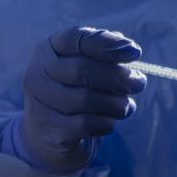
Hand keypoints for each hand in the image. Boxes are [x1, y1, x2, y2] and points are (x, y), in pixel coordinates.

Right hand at [16, 27, 144, 172]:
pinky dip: (105, 123)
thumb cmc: (75, 94)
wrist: (49, 137)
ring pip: (86, 99)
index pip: (76, 39)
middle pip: (82, 69)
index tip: (134, 52)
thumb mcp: (86, 69)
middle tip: (139, 83)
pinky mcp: (50, 131)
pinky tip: (108, 122)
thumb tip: (129, 49)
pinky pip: (86, 124)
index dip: (106, 44)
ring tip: (125, 107)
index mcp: (48, 50)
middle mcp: (38, 73)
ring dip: (115, 103)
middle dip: (117, 77)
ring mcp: (40, 103)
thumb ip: (105, 56)